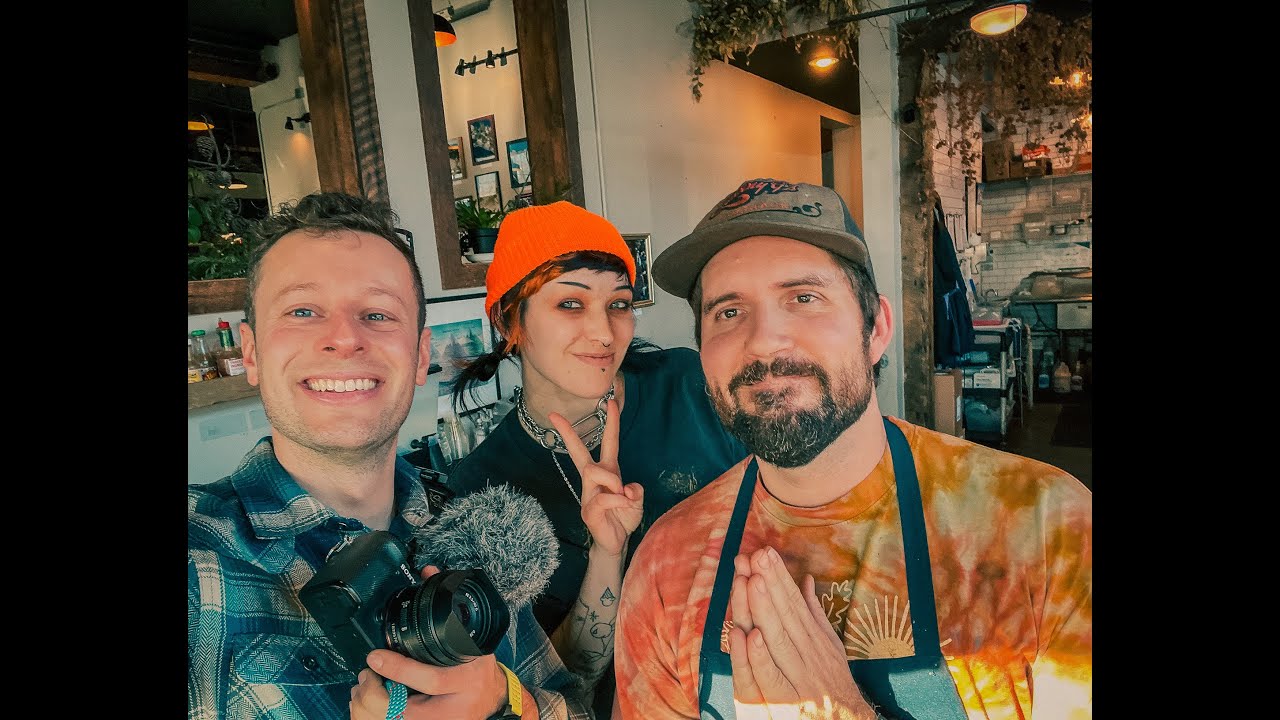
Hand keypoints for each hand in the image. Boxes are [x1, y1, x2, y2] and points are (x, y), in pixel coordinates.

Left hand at [349, 566, 508, 719]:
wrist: (492, 698)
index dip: (400, 670)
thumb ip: (449, 609)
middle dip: (376, 694)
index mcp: (468, 680)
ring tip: (364, 685)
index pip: (432, 680)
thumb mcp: (472, 639)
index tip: (375, 656)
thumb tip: (428, 573)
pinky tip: (368, 700)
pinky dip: (372, 715)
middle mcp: (454, 708)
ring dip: (369, 706)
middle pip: (405, 711)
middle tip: (365, 674)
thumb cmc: (478, 666)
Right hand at [549, 399, 643, 556]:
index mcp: (608, 471)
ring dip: (613, 481)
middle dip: (568, 433)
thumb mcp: (637, 502)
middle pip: (578, 452)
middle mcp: (594, 479)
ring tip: (623, 496)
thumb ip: (636, 492)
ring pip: (596, 472)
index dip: (611, 423)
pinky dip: (619, 500)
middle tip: (555, 415)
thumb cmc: (624, 517)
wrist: (616, 542)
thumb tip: (626, 487)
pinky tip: (623, 506)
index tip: (610, 402)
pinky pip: (605, 497)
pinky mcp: (588, 510)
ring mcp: (588, 494)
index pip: (608, 443)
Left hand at [727, 546, 874, 719]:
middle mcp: (809, 654)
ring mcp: (799, 676)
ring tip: (752, 581)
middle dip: (770, 584)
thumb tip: (806, 580)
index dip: (780, 578)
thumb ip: (814, 615)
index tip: (766, 553)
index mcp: (816, 639)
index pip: (795, 603)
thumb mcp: (829, 647)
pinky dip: (761, 657)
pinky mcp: (788, 701)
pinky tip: (751, 635)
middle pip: (786, 615)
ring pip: (778, 639)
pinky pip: (772, 677)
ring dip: (764, 609)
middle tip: (756, 556)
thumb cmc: (833, 684)